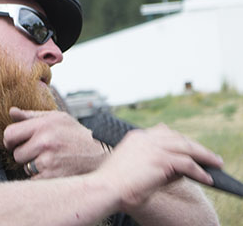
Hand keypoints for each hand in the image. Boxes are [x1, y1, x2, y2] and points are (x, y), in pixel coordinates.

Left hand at [3, 107, 106, 178]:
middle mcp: (45, 141)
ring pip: (25, 167)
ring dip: (33, 166)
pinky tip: (55, 169)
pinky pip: (34, 179)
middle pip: (16, 153)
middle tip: (40, 152)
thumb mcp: (57, 118)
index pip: (9, 133)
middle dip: (24, 154)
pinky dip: (41, 177)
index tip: (16, 143)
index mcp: (44, 124)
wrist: (100, 154)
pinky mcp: (52, 177)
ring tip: (51, 160)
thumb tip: (11, 112)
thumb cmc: (76, 135)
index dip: (10, 140)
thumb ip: (31, 116)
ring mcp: (48, 160)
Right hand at [95, 124, 222, 213]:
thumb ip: (154, 165)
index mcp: (136, 137)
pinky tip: (205, 177)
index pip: (163, 132)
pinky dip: (199, 171)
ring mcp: (153, 147)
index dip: (178, 139)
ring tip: (214, 163)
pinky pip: (187, 163)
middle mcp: (145, 138)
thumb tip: (177, 172)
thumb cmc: (115, 183)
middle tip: (207, 155)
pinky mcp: (160, 160)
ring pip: (186, 146)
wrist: (105, 187)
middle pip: (178, 137)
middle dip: (194, 146)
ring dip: (203, 155)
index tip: (188, 146)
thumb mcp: (134, 167)